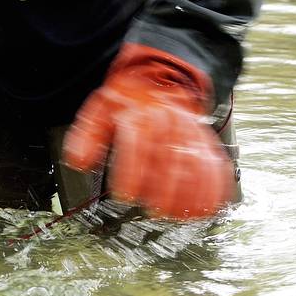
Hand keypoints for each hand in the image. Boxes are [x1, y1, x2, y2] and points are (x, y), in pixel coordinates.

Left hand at [63, 42, 234, 219]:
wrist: (160, 80)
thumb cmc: (129, 101)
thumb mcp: (100, 109)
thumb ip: (87, 137)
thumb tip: (78, 162)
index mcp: (140, 113)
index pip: (137, 142)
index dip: (130, 172)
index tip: (124, 195)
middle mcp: (169, 122)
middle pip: (170, 157)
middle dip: (163, 189)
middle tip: (152, 210)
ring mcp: (191, 133)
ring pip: (197, 164)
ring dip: (189, 194)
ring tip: (176, 215)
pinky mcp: (206, 143)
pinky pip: (216, 166)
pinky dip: (214, 190)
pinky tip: (205, 208)